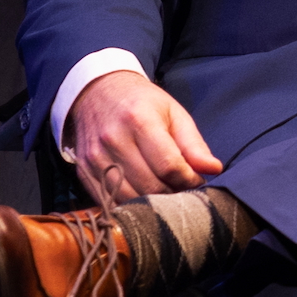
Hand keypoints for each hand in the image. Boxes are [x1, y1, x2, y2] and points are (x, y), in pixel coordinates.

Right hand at [67, 70, 223, 203]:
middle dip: (173, 193)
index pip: (169, 166)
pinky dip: (129, 203)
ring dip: (152, 202)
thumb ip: (193, 144)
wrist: (96, 92)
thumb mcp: (174, 114)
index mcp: (139, 121)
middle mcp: (113, 140)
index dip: (189, 180)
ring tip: (164, 190)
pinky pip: (109, 199)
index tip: (197, 180)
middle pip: (150, 186)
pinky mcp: (84, 170)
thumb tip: (213, 169)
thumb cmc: (142, 103)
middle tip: (182, 188)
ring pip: (130, 197)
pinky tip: (142, 194)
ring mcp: (95, 157)